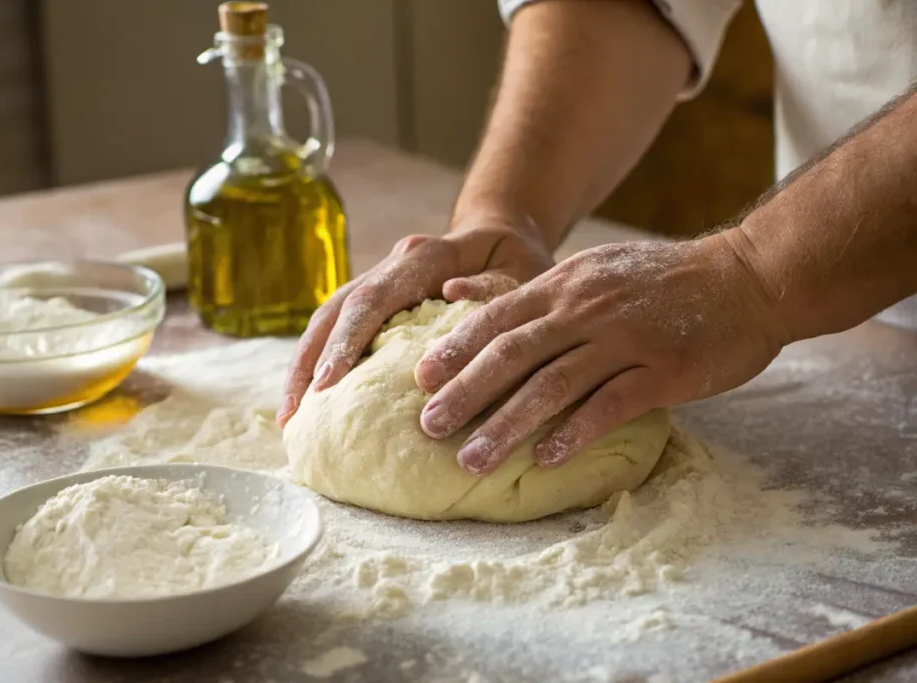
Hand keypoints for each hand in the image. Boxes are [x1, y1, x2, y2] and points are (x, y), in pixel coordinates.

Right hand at [276, 213, 553, 426]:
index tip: (329, 384)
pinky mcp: (374, 299)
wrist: (502, 236)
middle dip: (311, 362)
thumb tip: (454, 295)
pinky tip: (308, 401)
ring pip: (327, 317)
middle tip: (295, 415)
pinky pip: (336, 327)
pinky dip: (319, 362)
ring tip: (290, 418)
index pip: (374, 298)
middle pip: (337, 308)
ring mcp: (379, 278)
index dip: (348, 341)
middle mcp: (394, 263)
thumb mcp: (526, 272)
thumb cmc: (519, 262)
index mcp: (425, 255)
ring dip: (304, 366)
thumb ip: (496, 286)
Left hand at [414, 232, 789, 474]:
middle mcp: (587, 309)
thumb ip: (528, 289)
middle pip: (513, 353)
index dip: (455, 349)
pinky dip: (575, 432)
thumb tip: (456, 293)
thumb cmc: (661, 282)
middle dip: (466, 392)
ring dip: (508, 425)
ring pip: (553, 386)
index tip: (418, 381)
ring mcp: (625, 339)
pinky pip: (610, 405)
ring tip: (472, 459)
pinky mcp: (663, 370)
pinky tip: (547, 459)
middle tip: (427, 426)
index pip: (496, 317)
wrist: (746, 277)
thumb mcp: (590, 268)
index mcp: (566, 285)